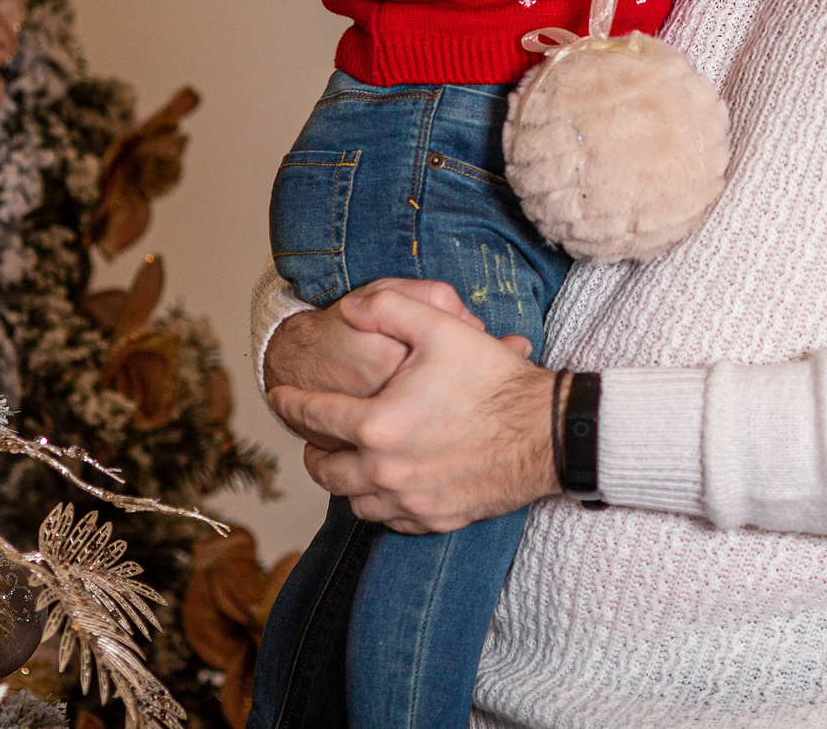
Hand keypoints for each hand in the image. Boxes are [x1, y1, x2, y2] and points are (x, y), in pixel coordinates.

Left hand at [270, 286, 560, 533]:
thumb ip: (386, 307)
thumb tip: (347, 309)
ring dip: (343, 480)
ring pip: (353, 501)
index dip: (291, 403)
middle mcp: (386, 471)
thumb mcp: (441, 326)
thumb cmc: (494, 380)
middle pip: (325, 470)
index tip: (279, 396)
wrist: (547, 433)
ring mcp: (410, 501)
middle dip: (312, 450)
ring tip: (346, 461)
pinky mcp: (436, 520)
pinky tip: (385, 484)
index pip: (314, 416)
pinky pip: (389, 520)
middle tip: (313, 436)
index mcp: (377, 425)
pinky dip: (378, 503)